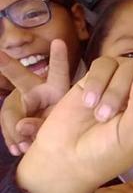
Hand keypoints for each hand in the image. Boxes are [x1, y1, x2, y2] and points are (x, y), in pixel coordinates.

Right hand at [0, 39, 70, 154]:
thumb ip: (44, 125)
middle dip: (9, 66)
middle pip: (20, 77)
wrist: (54, 138)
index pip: (58, 72)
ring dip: (14, 128)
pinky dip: (12, 139)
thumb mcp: (62, 125)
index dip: (58, 58)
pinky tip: (18, 150)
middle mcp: (36, 89)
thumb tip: (21, 127)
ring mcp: (22, 101)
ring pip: (10, 110)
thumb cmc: (65, 125)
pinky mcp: (13, 115)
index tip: (59, 42)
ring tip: (23, 147)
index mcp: (56, 87)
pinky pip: (8, 125)